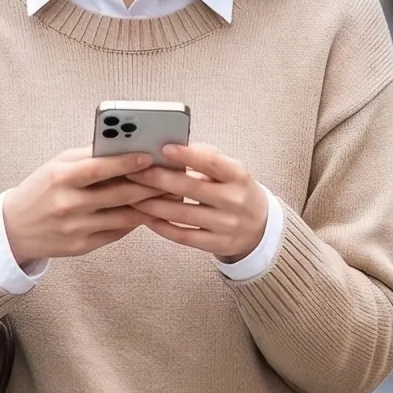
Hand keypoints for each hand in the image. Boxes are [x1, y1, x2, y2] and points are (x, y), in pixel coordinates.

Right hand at [1, 147, 155, 266]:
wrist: (15, 228)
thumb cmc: (41, 190)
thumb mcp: (56, 166)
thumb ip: (88, 157)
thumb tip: (126, 146)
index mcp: (60, 178)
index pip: (99, 168)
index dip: (127, 162)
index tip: (150, 156)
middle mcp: (68, 204)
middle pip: (118, 194)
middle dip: (148, 185)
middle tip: (171, 177)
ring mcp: (76, 228)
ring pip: (123, 216)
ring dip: (148, 206)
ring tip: (167, 196)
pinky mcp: (82, 246)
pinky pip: (116, 233)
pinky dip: (134, 221)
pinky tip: (147, 212)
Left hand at [136, 141, 268, 261]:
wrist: (260, 227)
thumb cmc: (236, 191)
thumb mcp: (231, 171)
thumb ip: (206, 158)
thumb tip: (172, 148)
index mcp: (238, 176)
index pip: (212, 163)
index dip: (187, 155)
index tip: (163, 149)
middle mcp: (234, 200)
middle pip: (190, 188)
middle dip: (158, 179)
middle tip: (133, 172)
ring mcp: (226, 225)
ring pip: (182, 214)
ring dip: (153, 205)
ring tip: (132, 196)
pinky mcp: (217, 244)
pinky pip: (184, 236)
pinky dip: (163, 227)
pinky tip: (147, 218)